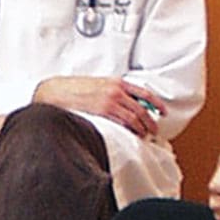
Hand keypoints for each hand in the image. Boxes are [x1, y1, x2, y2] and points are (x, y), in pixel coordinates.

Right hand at [32, 76, 163, 137]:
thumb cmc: (74, 90)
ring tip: (143, 136)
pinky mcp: (102, 112)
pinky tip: (131, 136)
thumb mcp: (98, 85)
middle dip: (150, 122)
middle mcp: (116, 91)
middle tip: (153, 131)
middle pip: (142, 108)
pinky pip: (123, 123)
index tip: (163, 112)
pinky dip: (130, 131)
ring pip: (135, 118)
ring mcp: (110, 102)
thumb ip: (113, 93)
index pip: (144, 93)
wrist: (56, 92)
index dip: (157, 104)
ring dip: (142, 129)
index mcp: (117, 82)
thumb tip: (125, 105)